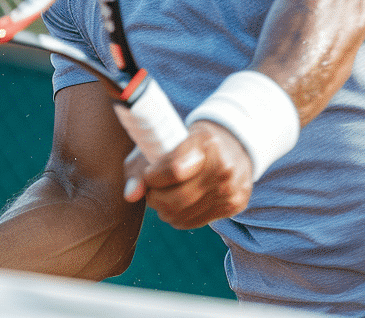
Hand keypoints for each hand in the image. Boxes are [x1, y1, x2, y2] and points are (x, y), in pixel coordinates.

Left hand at [123, 121, 252, 228]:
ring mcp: (231, 190)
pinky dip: (179, 217)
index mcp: (206, 143)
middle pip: (175, 200)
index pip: (173, 170)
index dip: (153, 177)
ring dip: (164, 210)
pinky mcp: (234, 206)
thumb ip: (141, 166)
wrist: (234, 144)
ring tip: (164, 195)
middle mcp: (223, 168)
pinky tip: (180, 203)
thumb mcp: (165, 142)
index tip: (149, 174)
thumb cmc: (190, 143)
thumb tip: (130, 195)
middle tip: (152, 188)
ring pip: (181, 216)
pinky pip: (193, 222)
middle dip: (154, 198)